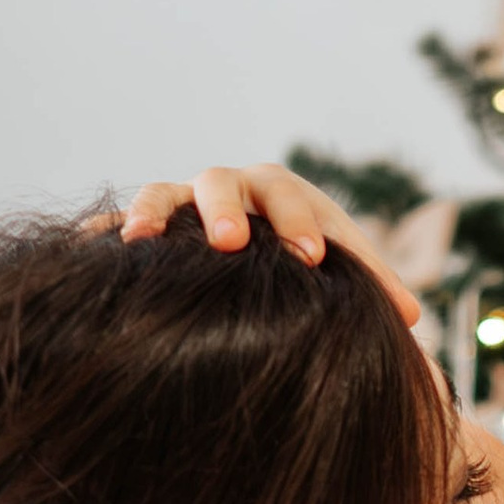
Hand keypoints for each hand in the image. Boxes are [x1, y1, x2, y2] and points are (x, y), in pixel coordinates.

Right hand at [114, 164, 421, 325]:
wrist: (266, 250)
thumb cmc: (311, 263)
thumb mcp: (345, 271)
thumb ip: (376, 288)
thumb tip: (412, 319)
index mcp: (281, 195)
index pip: (291, 199)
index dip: (298, 223)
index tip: (310, 258)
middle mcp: (230, 192)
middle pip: (222, 184)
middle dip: (225, 210)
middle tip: (231, 243)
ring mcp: (185, 206)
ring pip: (163, 194)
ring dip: (153, 213)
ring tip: (139, 241)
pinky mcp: (150, 229)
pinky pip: (120, 223)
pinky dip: (105, 231)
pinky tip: (91, 248)